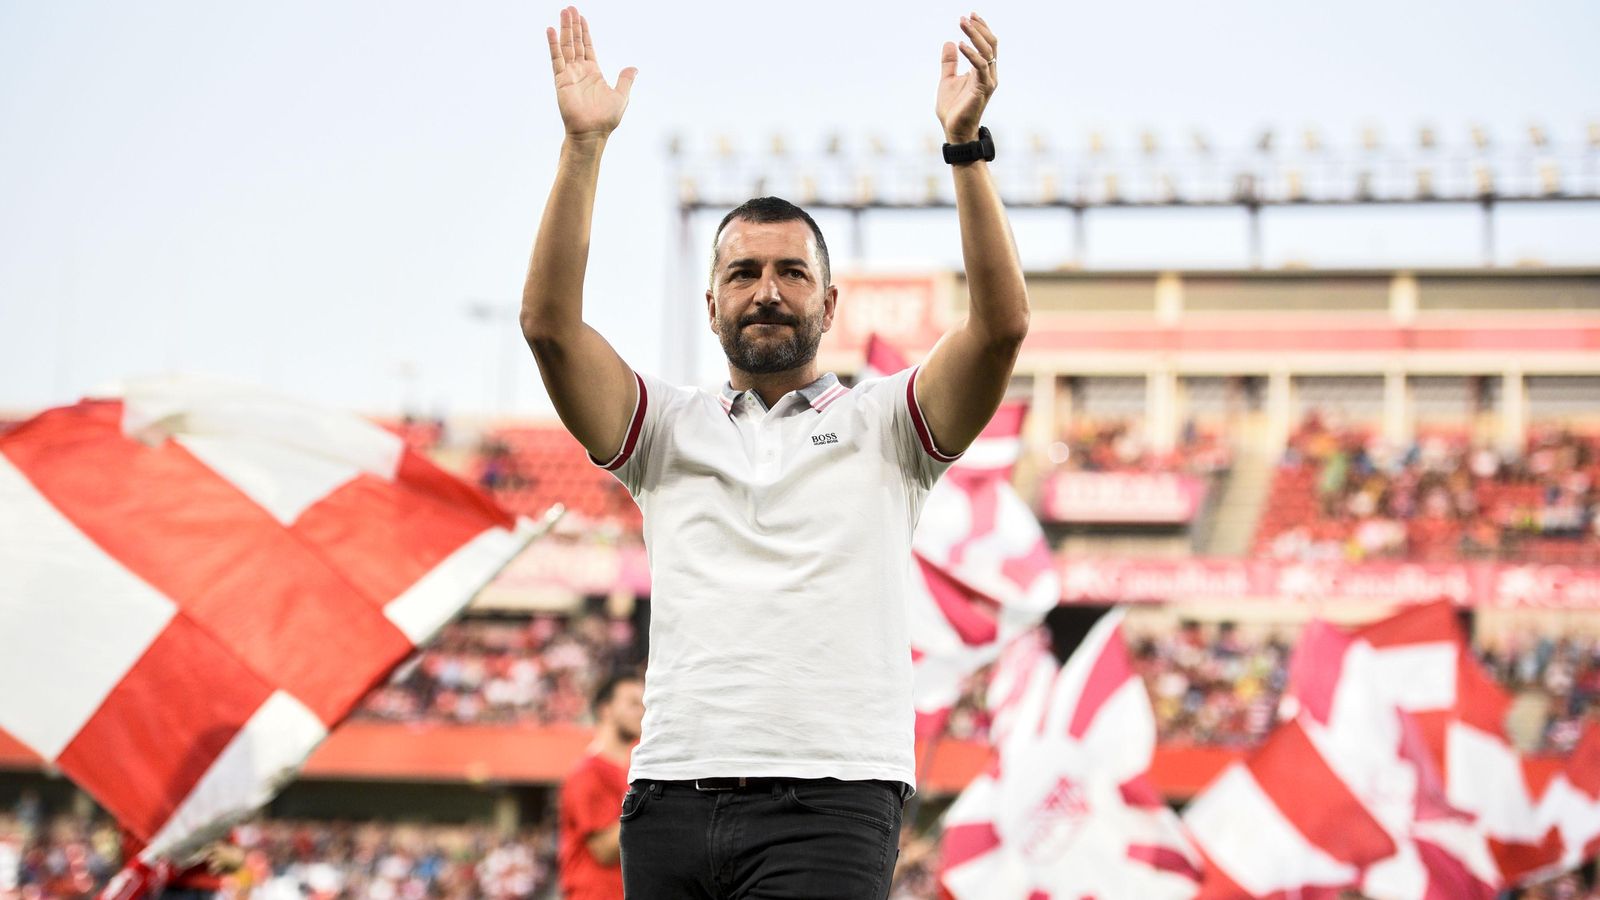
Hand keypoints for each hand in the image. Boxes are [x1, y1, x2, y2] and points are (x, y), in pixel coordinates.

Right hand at [546, 6, 636, 139]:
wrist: (591, 132)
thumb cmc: (606, 119)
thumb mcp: (621, 96)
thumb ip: (625, 80)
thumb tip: (633, 68)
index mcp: (593, 72)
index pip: (587, 47)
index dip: (584, 32)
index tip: (581, 17)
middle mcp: (580, 71)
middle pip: (575, 42)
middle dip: (572, 25)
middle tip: (569, 8)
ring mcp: (569, 74)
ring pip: (566, 46)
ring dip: (564, 29)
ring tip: (563, 12)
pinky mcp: (561, 80)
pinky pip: (556, 59)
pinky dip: (553, 44)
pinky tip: (551, 30)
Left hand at [936, 13, 998, 144]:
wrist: (954, 130)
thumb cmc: (953, 108)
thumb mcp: (947, 79)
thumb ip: (949, 62)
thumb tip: (950, 42)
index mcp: (982, 71)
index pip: (987, 44)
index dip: (981, 29)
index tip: (970, 15)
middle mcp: (989, 74)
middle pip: (990, 44)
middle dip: (979, 28)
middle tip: (966, 17)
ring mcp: (987, 81)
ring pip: (987, 52)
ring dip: (975, 36)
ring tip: (962, 23)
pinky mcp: (983, 89)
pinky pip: (980, 67)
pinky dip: (971, 54)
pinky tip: (961, 45)